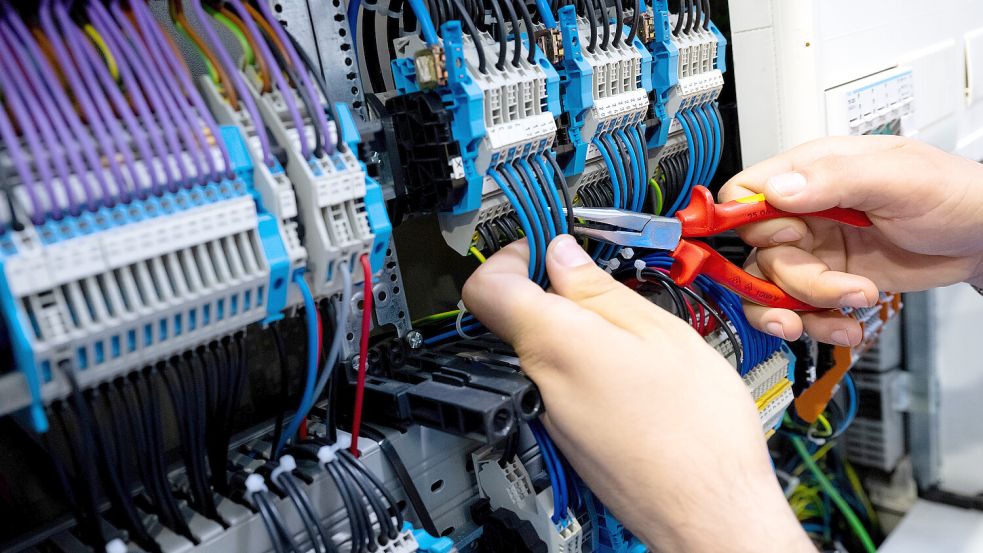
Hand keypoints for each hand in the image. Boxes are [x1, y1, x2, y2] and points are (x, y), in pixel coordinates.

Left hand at [463, 236, 814, 552]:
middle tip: (599, 277)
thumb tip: (562, 257)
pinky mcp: (567, 436)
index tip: (543, 243)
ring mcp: (550, 415)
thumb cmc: (698, 432)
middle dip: (551, 287)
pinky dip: (585, 360)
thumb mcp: (660, 333)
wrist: (711, 515)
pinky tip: (631, 367)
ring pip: (542, 349)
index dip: (509, 254)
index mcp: (555, 345)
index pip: (487, 286)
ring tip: (629, 325)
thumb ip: (600, 290)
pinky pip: (560, 382)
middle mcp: (540, 382)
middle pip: (515, 316)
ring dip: (574, 325)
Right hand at [719, 136, 982, 345]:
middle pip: (759, 253)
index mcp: (811, 173)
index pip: (745, 192)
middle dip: (792, 281)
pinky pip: (798, 310)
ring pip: (772, 288)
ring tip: (846, 312)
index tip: (774, 242)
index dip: (746, 221)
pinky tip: (846, 325)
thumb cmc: (952, 194)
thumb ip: (836, 178)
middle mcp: (804, 212)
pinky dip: (818, 325)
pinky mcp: (828, 281)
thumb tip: (778, 189)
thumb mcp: (898, 177)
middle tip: (835, 287)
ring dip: (804, 309)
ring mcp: (815, 250)